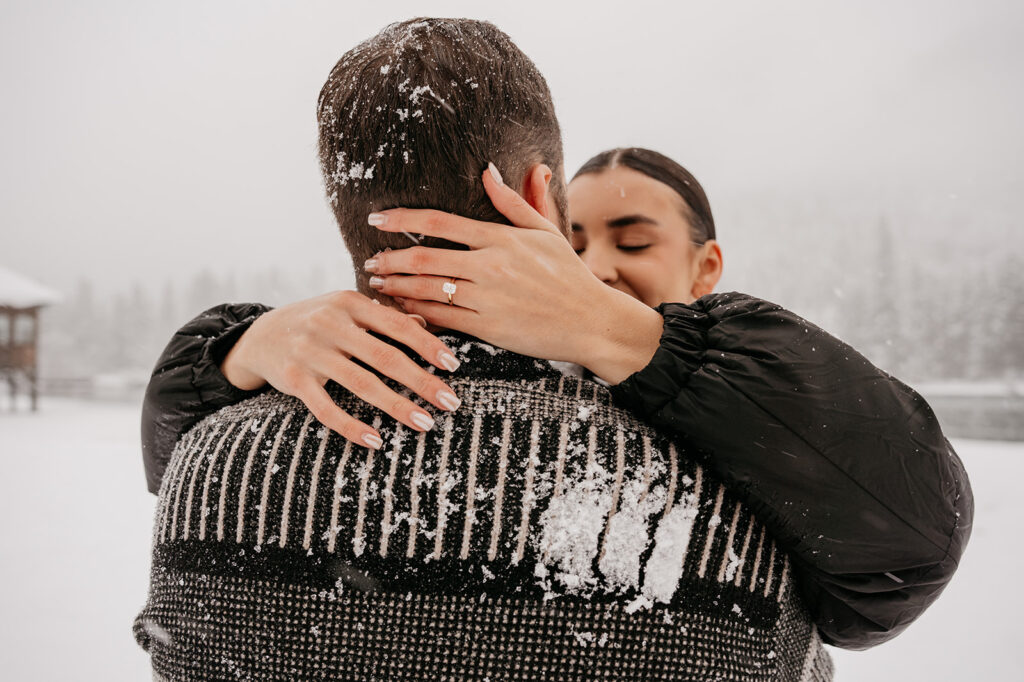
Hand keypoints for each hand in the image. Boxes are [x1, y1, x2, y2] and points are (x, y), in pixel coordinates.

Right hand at [221, 290, 461, 448]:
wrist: (257, 336)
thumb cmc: (315, 322)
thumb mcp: (346, 310)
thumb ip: (382, 317)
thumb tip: (424, 325)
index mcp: (349, 302)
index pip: (397, 324)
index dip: (428, 346)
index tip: (453, 365)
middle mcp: (329, 324)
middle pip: (385, 357)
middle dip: (422, 381)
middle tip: (451, 402)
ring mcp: (310, 352)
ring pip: (361, 384)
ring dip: (397, 406)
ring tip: (425, 423)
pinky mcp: (293, 380)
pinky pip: (326, 409)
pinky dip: (352, 426)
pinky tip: (376, 440)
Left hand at [363, 165, 662, 383]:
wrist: (592, 321)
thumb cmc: (570, 275)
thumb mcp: (547, 232)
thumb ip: (514, 202)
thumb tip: (488, 170)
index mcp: (502, 238)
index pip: (440, 222)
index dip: (402, 219)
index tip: (376, 219)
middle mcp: (492, 266)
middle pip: (426, 258)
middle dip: (391, 259)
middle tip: (370, 260)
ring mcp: (489, 298)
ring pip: (428, 290)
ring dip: (397, 288)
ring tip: (377, 285)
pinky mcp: (489, 328)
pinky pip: (443, 319)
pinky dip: (417, 315)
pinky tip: (400, 312)